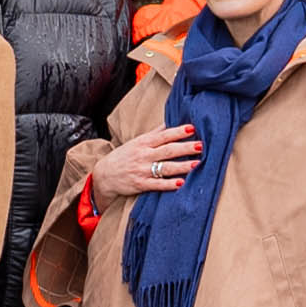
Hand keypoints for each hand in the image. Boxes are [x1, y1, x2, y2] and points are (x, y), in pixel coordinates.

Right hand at [88, 121, 203, 202]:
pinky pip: (157, 184)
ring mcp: (142, 170)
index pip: (164, 135)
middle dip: (185, 148)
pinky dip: (169, 184)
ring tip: (197, 163)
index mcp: (144, 143)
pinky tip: (181, 183)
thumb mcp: (137, 141)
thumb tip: (171, 121)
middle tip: (201, 146)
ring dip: (182, 166)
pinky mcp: (141, 185)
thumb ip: (155, 133)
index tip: (192, 128)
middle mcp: (144, 155)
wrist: (104, 175)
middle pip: (168, 150)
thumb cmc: (124, 156)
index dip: (178, 132)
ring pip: (165, 167)